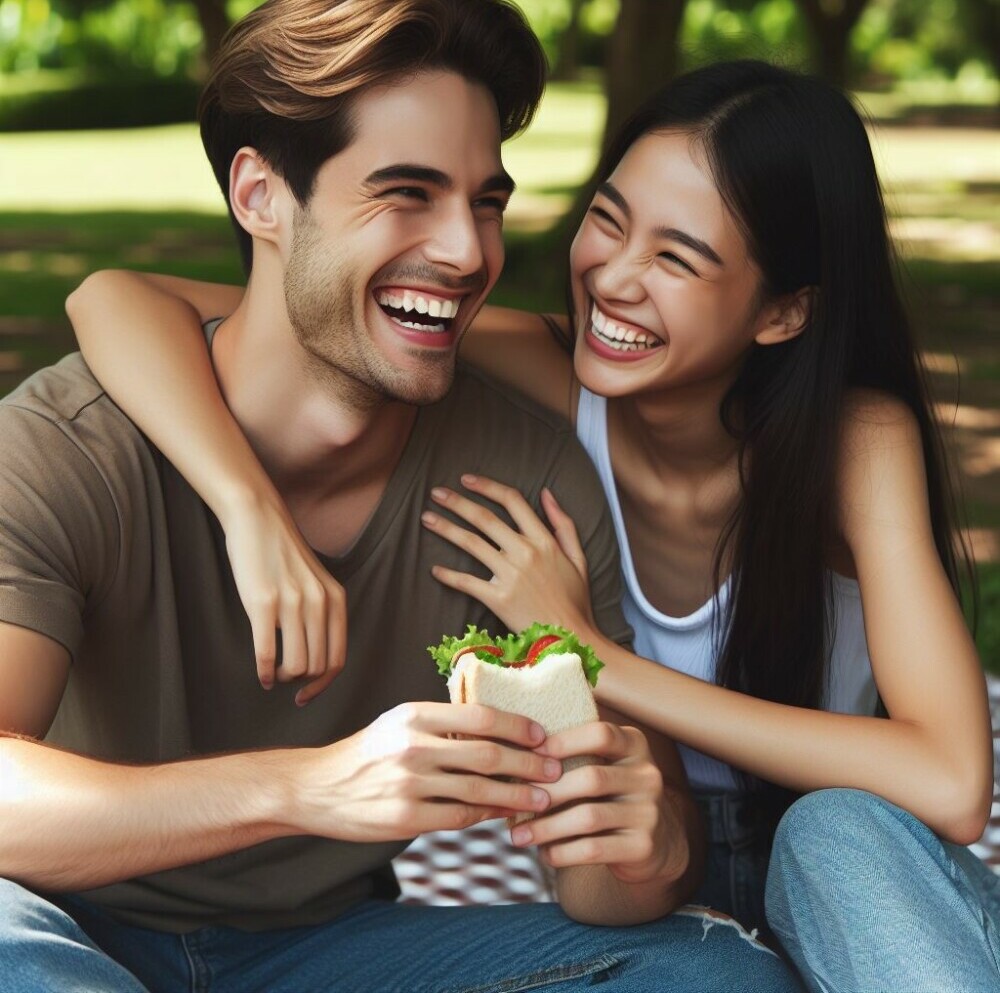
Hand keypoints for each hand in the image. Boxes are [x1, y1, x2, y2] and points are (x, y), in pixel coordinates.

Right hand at [219, 490, 346, 704]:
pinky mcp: (262, 603)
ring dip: (283, 677)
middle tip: (284, 677)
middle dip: (299, 680)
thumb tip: (314, 658)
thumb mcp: (316, 582)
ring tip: (274, 672)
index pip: (337, 659)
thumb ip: (321, 613)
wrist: (257, 519)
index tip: (306, 694)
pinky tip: (262, 676)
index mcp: (336, 599)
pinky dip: (264, 672)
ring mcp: (292, 603)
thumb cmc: (283, 555)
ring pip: (295, 665)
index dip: (323, 684)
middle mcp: (319, 603)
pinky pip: (267, 653)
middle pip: (315, 666)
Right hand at [290, 702, 561, 840]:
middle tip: (554, 769)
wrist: (316, 788)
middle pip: (488, 754)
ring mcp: (409, 783)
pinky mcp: (405, 818)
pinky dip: (487, 816)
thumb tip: (496, 727)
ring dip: (517, 795)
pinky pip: (459, 817)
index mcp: (415, 715)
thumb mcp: (399, 723)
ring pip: (479, 789)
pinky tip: (504, 815)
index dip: (518, 726)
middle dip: (529, 763)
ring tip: (542, 798)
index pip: (481, 716)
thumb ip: (441, 723)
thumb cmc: (367, 753)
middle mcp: (413, 745)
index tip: (542, 735)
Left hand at [421, 474, 594, 633]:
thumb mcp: (578, 557)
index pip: (512, 501)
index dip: (487, 486)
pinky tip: (434, 569)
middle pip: (485, 518)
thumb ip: (563, 524)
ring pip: (471, 544)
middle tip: (435, 493)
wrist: (572, 640)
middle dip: (457, 502)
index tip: (467, 480)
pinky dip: (448, 575)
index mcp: (544, 540)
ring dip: (445, 528)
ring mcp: (511, 576)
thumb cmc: (575, 600)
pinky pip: (467, 582)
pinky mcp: (499, 599)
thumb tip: (547, 493)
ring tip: (426, 518)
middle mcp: (525, 553)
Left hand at [510, 721, 682, 886]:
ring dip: (547, 827)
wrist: (656, 840)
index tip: (531, 753)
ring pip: (589, 817)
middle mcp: (647, 775)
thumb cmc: (612, 795)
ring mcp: (649, 812)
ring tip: (519, 835)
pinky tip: (544, 853)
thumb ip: (576, 754)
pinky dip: (563, 852)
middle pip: (591, 778)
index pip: (600, 734)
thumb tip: (517, 750)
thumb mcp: (605, 765)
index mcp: (635, 746)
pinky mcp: (644, 846)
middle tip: (515, 801)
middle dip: (547, 791)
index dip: (564, 742)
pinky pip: (594, 849)